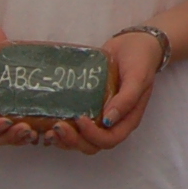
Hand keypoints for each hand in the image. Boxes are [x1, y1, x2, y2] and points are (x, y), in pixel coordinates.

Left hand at [47, 29, 167, 154]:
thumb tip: (108, 120)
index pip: (109, 139)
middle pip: (92, 145)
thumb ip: (127, 99)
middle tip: (57, 127)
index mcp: (127, 119)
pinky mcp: (87, 106)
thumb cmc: (140, 60)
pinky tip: (47, 124)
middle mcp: (112, 123)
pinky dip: (62, 129)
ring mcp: (99, 116)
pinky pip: (74, 126)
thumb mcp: (138, 77)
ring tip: (48, 130)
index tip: (80, 118)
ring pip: (81, 140)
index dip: (93, 135)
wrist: (134, 43)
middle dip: (73, 141)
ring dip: (65, 140)